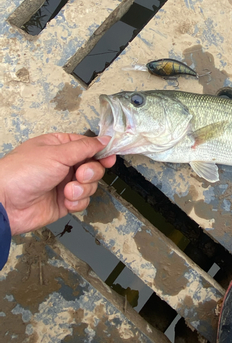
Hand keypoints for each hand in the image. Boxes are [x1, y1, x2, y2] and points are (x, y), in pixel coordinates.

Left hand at [0, 133, 115, 234]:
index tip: (109, 158)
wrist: (6, 203)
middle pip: (93, 167)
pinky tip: (66, 200)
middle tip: (80, 175)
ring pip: (90, 185)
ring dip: (82, 189)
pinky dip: (77, 202)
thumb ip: (85, 147)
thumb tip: (104, 139)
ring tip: (67, 190)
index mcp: (60, 147)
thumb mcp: (56, 153)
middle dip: (90, 172)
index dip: (101, 152)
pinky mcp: (64, 202)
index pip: (89, 146)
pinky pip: (83, 201)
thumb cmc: (21, 172)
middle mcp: (63, 165)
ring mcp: (64, 183)